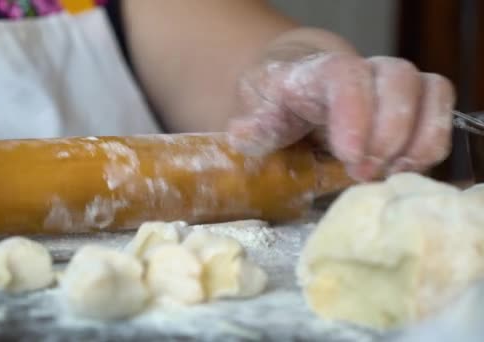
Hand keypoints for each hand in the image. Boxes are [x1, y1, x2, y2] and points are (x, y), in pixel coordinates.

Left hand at [229, 50, 455, 180]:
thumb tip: (241, 135)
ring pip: (430, 92)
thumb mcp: (262, 114)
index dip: (355, 115)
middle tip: (363, 173)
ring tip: (388, 174)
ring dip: (416, 141)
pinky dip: (430, 145)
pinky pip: (441, 114)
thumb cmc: (281, 105)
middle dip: (388, 133)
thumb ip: (258, 126)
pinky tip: (402, 170)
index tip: (350, 156)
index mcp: (322, 72)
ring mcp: (395, 85)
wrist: (301, 93)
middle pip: (398, 80)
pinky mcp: (416, 104)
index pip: (347, 79)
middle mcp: (366, 70)